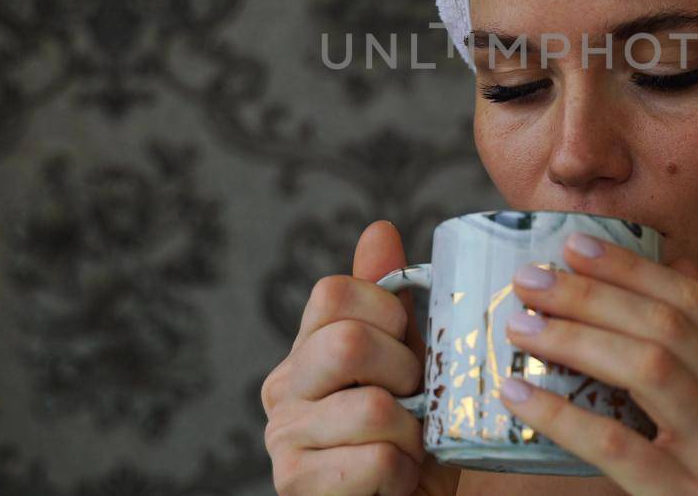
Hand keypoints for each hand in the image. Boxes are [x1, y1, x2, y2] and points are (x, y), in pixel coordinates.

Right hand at [261, 220, 461, 495]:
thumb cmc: (408, 435)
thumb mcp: (409, 360)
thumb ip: (388, 302)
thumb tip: (379, 228)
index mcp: (306, 350)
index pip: (334, 294)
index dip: (387, 314)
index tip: (407, 347)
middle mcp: (282, 389)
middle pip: (347, 342)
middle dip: (404, 373)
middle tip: (415, 402)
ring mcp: (283, 439)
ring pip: (371, 407)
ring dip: (413, 433)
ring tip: (410, 447)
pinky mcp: (296, 486)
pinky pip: (375, 459)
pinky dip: (403, 472)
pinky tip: (396, 481)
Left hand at [498, 233, 697, 494]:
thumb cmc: (694, 477)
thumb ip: (692, 344)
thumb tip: (674, 258)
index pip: (695, 303)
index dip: (632, 268)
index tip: (573, 246)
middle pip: (668, 329)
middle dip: (592, 296)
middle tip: (529, 281)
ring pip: (648, 370)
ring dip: (574, 338)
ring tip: (521, 326)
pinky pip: (615, 444)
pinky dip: (560, 413)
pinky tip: (518, 394)